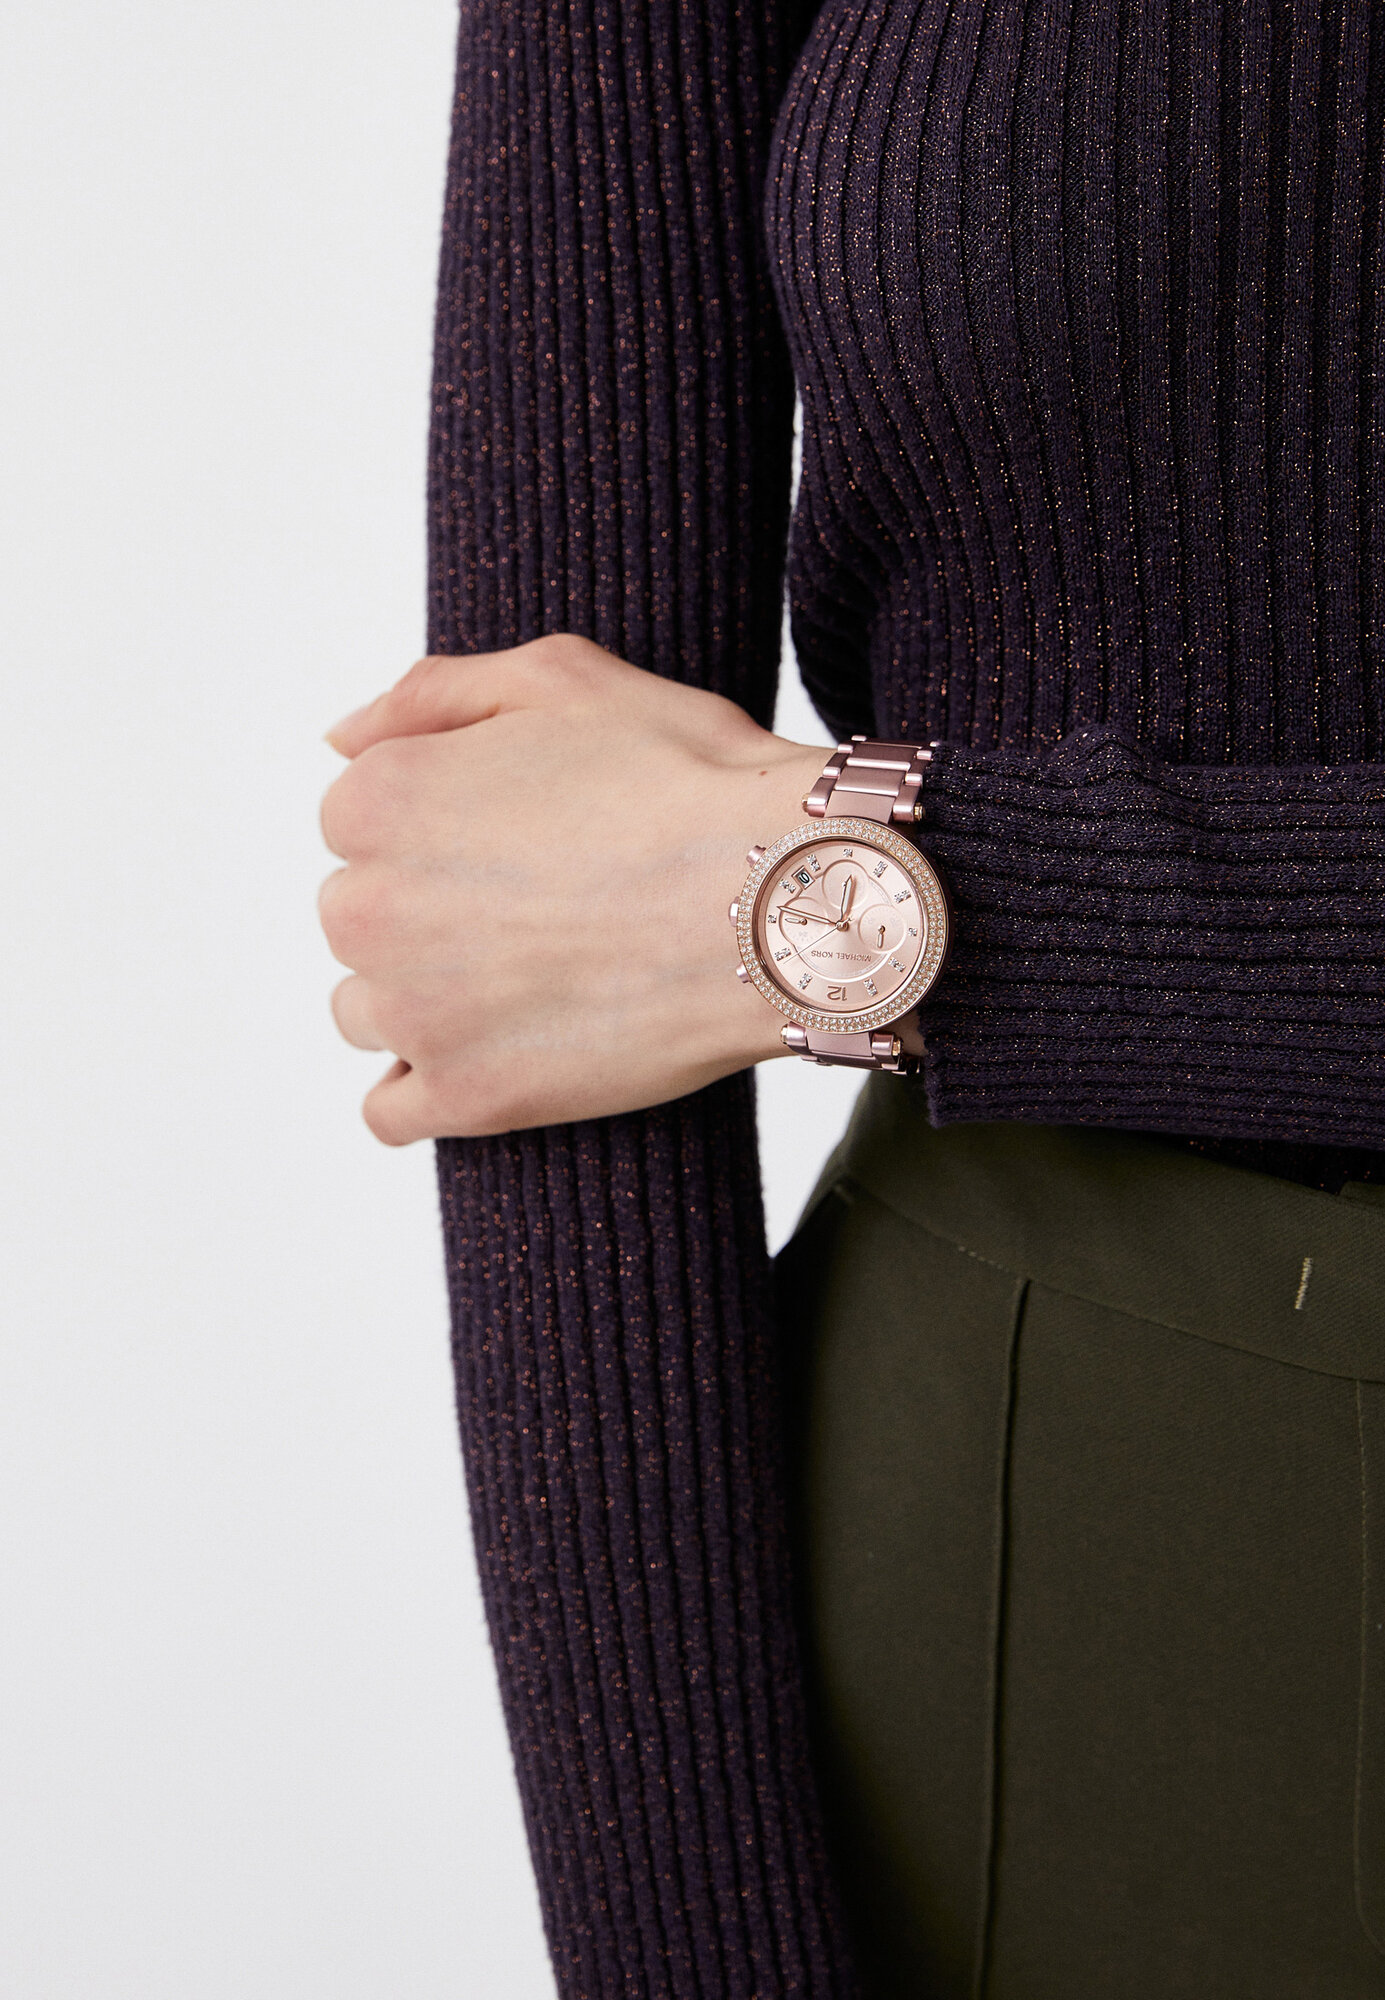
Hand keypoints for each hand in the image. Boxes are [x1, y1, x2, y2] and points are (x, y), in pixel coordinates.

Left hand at [318, 635, 827, 1142]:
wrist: (785, 899)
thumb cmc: (689, 780)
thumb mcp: (560, 678)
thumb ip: (429, 694)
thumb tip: (339, 739)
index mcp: (378, 799)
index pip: (358, 823)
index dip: (443, 827)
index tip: (516, 839)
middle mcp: (368, 907)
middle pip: (362, 918)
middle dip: (430, 912)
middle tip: (540, 908)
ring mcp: (413, 1013)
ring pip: (369, 1012)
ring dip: (427, 999)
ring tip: (533, 980)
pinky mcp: (465, 1097)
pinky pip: (389, 1111)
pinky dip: (426, 1089)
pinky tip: (492, 1059)